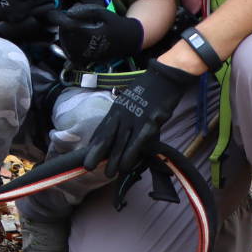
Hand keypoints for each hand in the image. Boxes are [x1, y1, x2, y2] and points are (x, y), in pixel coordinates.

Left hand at [49, 4, 144, 64]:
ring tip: (70, 27)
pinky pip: (69, 52)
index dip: (59, 20)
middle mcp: (87, 47)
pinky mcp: (85, 60)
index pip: (70, 26)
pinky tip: (71, 37)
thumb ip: (85, 11)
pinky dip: (67, 44)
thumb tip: (68, 13)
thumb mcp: (102, 12)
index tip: (52, 14)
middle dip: (64, 25)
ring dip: (65, 34)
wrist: (125, 40)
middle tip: (66, 19)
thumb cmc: (113, 24)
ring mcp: (85, 55)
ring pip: (66, 43)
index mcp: (91, 34)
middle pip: (66, 34)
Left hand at [82, 61, 194, 178]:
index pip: (102, 128)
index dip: (94, 143)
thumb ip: (125, 115)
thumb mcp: (130, 100)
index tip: (87, 154)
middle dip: (97, 152)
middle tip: (88, 167)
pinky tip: (125, 165)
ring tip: (108, 173)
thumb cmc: (149, 90)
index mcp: (116, 108)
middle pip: (107, 136)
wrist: (164, 78)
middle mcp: (122, 113)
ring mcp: (134, 118)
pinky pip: (136, 142)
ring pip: (120, 142)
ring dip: (113, 159)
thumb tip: (123, 131)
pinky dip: (130, 154)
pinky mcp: (147, 123)